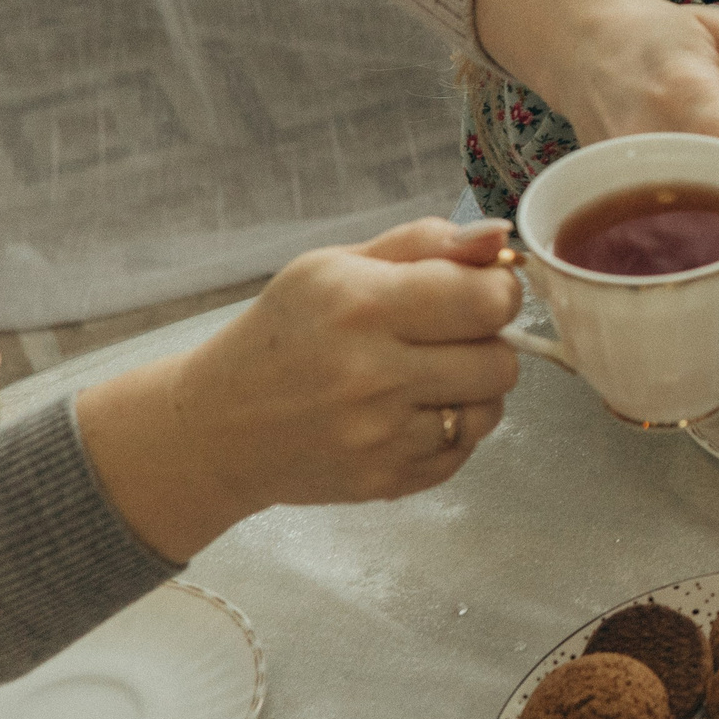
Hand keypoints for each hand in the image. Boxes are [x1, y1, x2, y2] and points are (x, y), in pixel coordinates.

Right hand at [75, 218, 525, 562]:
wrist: (216, 428)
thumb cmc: (282, 334)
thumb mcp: (335, 266)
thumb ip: (425, 244)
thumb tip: (499, 237)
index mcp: (362, 305)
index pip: (488, 300)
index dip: (498, 291)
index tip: (477, 291)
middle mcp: (373, 375)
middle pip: (502, 360)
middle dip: (486, 342)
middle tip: (446, 335)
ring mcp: (381, 437)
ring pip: (491, 409)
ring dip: (473, 389)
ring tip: (425, 375)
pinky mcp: (386, 481)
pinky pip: (464, 451)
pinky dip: (449, 430)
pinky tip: (407, 413)